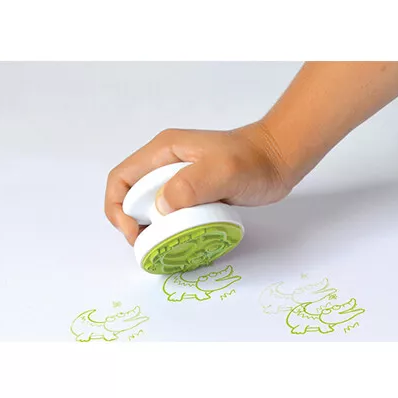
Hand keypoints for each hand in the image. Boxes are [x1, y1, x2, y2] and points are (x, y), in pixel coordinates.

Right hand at [104, 122, 293, 244]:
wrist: (278, 160)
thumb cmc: (253, 162)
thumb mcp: (223, 170)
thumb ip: (191, 185)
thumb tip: (161, 208)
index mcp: (163, 152)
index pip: (121, 179)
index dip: (118, 208)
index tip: (134, 232)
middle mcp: (165, 164)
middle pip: (132, 195)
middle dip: (132, 222)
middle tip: (149, 244)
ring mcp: (178, 178)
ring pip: (150, 206)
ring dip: (150, 227)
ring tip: (163, 245)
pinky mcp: (192, 192)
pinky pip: (169, 212)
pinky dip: (168, 227)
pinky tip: (180, 238)